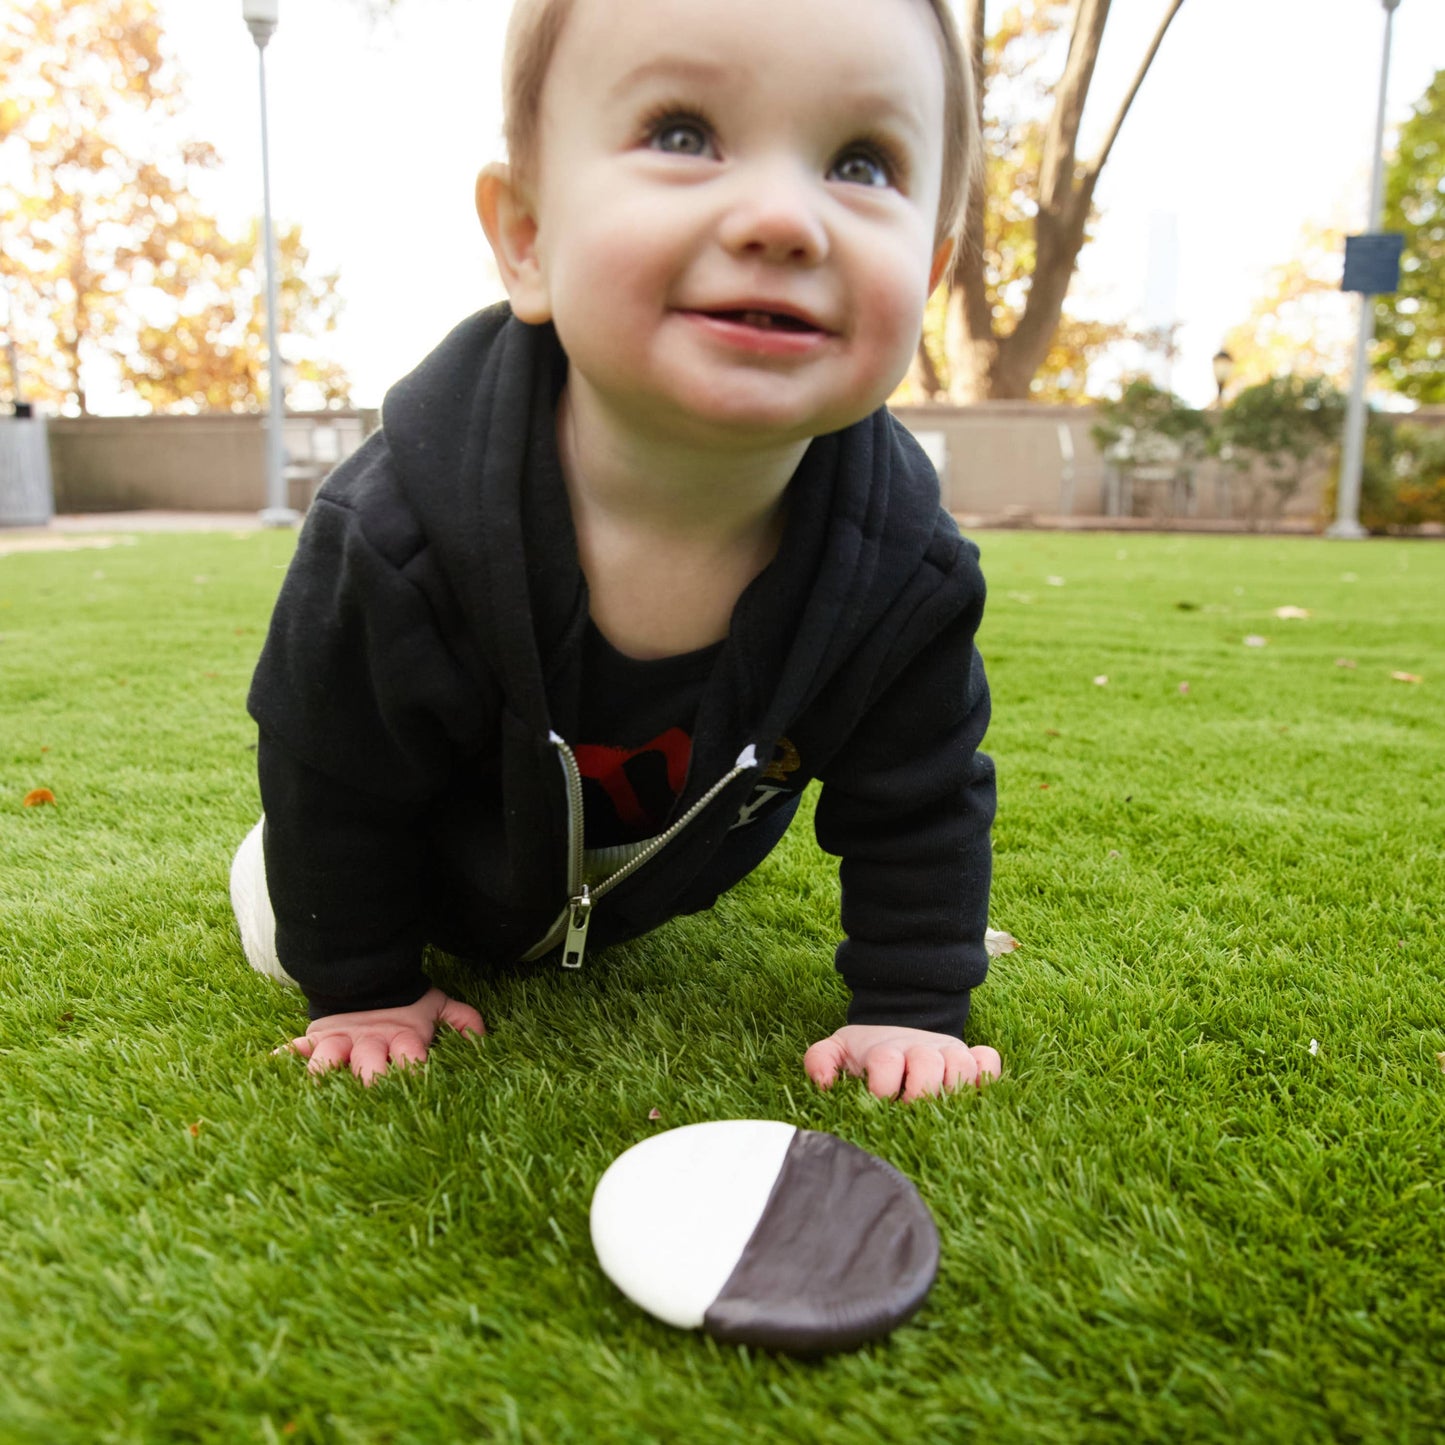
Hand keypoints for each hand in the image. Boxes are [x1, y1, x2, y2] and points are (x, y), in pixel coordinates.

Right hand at [283, 987, 484, 1085]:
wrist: (370, 977)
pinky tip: (269, 1066)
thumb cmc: (407, 1003)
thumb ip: (461, 1019)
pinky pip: (296, 1047)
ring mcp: (341, 1041)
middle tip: (372, 1095)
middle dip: (371, 1081)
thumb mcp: (437, 1007)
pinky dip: (282, 1057)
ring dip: (324, 1075)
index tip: (417, 1087)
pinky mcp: (317, 1038)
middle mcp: (370, 1044)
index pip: (410, 1058)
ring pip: (329, 1060)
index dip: (414, 1072)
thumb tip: (485, 1037)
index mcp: (402, 1039)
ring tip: (317, 1089)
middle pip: (369, 1067)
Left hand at [804, 1024, 999, 1102]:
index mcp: (886, 1049)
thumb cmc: (865, 1052)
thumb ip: (820, 1061)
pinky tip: (975, 1092)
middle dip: (920, 1091)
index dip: (882, 1085)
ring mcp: (947, 1052)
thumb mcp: (837, 1050)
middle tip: (910, 1110)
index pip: (886, 1061)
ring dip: (954, 1086)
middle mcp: (920, 1049)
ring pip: (962, 1063)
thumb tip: (825, 1084)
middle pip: (928, 1063)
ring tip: (942, 1108)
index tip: (877, 1102)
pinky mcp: (970, 1058)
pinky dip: (988, 1074)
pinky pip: (989, 1061)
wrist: (896, 1027)